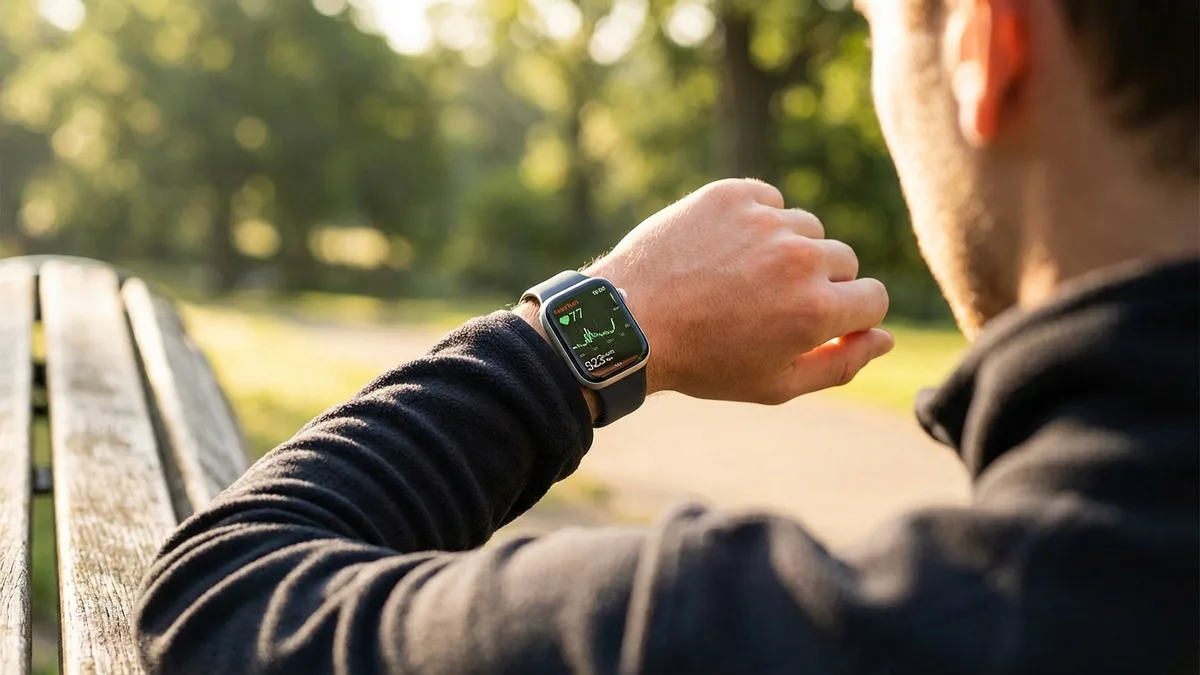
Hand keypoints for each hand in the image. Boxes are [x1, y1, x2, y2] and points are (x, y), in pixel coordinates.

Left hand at [587, 178, 892, 404]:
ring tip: (740, 278)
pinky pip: (769, 202)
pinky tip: (724, 250)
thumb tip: (885, 338)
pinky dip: (756, 221)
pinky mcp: (732, 194)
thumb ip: (840, 364)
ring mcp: (765, 221)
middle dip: (818, 283)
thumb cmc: (702, 362)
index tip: (817, 322)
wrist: (627, 323)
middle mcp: (799, 258)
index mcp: (817, 309)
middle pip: (843, 261)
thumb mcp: (775, 384)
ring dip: (787, 250)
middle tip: (766, 305)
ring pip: (806, 229)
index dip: (850, 315)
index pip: (873, 298)